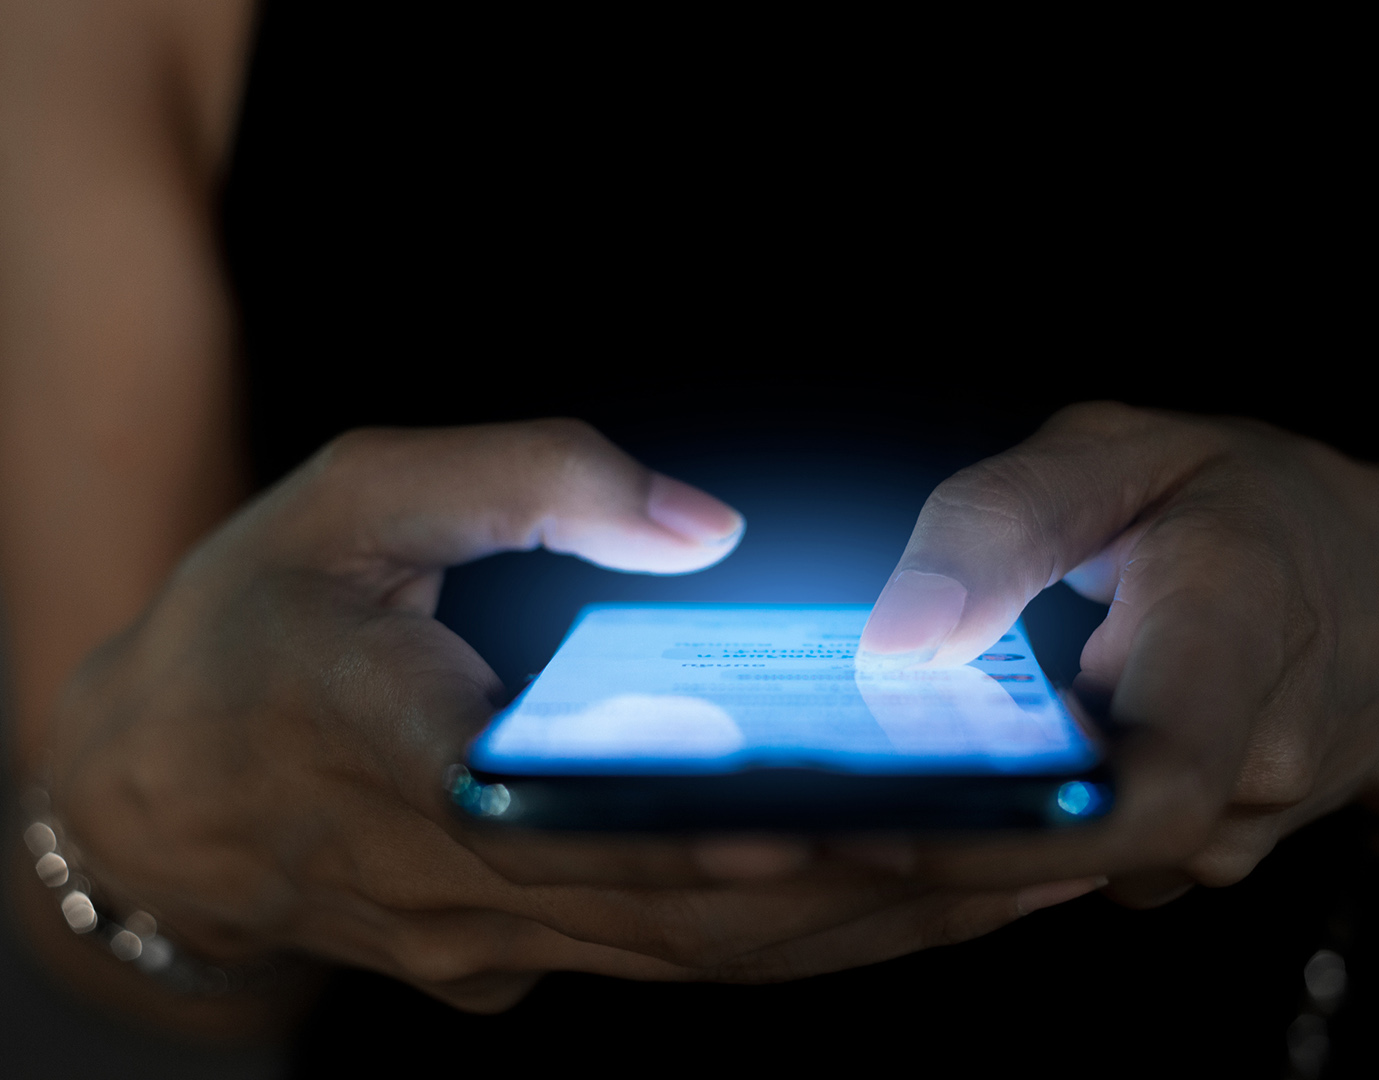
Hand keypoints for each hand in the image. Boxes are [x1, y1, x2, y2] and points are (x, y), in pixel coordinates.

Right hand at [39, 420, 1040, 1014]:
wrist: (153, 785)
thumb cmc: (253, 624)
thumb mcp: (354, 498)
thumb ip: (528, 479)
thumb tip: (703, 526)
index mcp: (420, 766)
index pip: (601, 824)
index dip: (743, 830)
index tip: (880, 810)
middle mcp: (479, 885)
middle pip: (705, 915)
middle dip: (882, 889)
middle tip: (1044, 845)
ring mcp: (507, 940)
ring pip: (717, 958)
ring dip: (874, 927)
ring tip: (1024, 880)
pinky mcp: (530, 953)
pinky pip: (691, 963)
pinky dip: (811, 939)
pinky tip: (914, 902)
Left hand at [855, 403, 1378, 905]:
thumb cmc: (1252, 505)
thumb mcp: (1122, 453)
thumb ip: (1002, 523)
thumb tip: (893, 644)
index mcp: (1235, 628)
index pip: (1155, 784)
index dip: (1018, 830)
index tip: (888, 825)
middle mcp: (1258, 756)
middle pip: (1090, 839)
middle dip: (960, 826)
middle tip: (842, 795)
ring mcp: (1245, 823)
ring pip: (1082, 854)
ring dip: (1002, 815)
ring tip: (947, 743)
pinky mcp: (1214, 852)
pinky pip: (1101, 854)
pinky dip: (1043, 817)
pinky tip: (1031, 752)